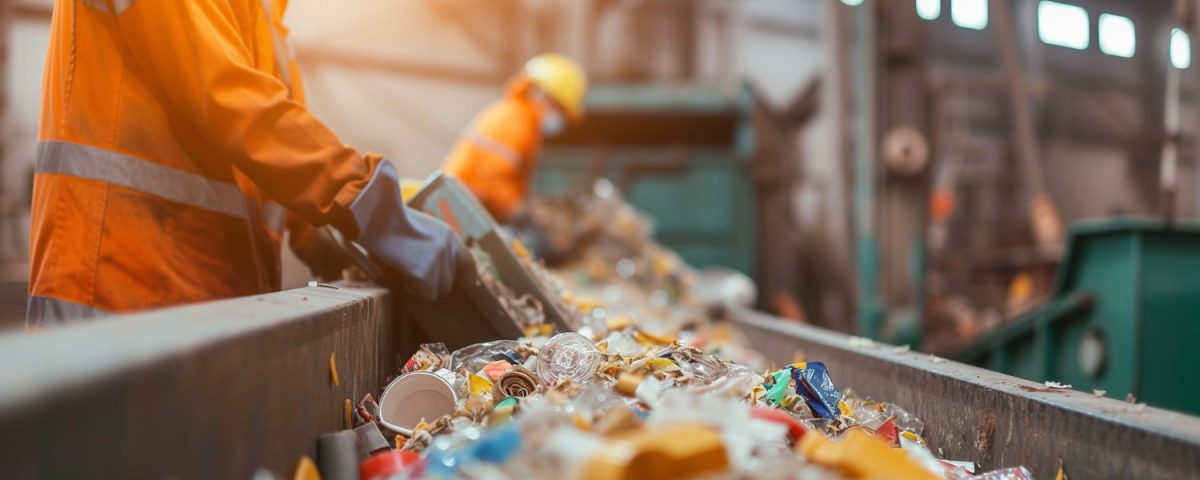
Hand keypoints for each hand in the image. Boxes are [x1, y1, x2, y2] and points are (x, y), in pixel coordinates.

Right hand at [348, 161, 460, 299]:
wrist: (375, 217)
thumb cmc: (388, 221)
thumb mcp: (420, 228)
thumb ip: (433, 247)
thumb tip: (436, 272)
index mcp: (449, 235)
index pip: (469, 264)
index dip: (465, 277)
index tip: (461, 284)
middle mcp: (449, 249)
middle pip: (449, 282)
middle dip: (433, 282)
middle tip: (414, 272)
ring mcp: (438, 262)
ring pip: (437, 291)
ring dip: (421, 286)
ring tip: (404, 270)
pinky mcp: (425, 275)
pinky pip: (424, 294)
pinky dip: (412, 288)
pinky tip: (401, 273)